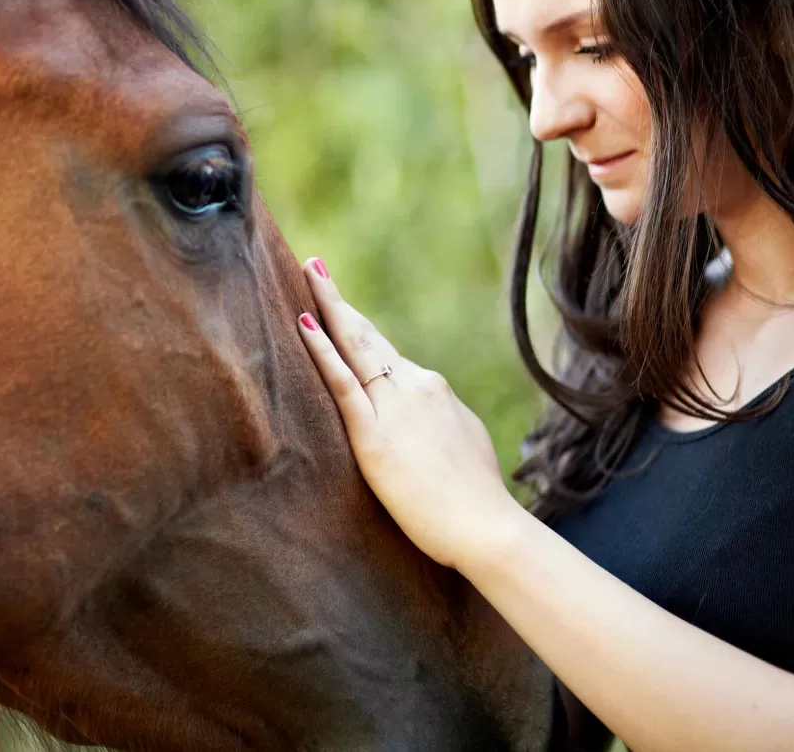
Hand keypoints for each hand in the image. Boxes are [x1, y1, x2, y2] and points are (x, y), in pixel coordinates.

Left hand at [297, 257, 522, 569]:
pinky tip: (305, 324)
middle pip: (368, 336)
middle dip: (338, 301)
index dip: (358, 327)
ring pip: (355, 347)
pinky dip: (322, 350)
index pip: (385, 353)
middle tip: (314, 266)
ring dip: (328, 309)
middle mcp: (416, 387)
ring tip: (308, 276)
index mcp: (434, 390)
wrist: (488, 527)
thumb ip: (441, 421)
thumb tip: (430, 418)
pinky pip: (343, 382)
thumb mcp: (464, 443)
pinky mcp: (374, 435)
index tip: (340, 303)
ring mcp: (395, 408)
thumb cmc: (478, 498)